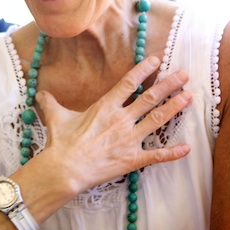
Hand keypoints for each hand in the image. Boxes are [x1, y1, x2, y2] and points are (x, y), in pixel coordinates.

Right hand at [35, 56, 191, 191]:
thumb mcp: (55, 116)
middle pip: (150, 98)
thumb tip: (40, 92)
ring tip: (189, 97)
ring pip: (158, 120)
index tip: (157, 60)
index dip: (144, 70)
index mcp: (105, 107)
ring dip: (175, 108)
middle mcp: (121, 120)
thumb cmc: (60, 142)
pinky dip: (173, 152)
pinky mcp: (132, 160)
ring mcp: (129, 140)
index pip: (128, 83)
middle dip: (169, 85)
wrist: (65, 169)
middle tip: (184, 75)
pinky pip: (157, 155)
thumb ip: (50, 101)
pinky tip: (187, 148)